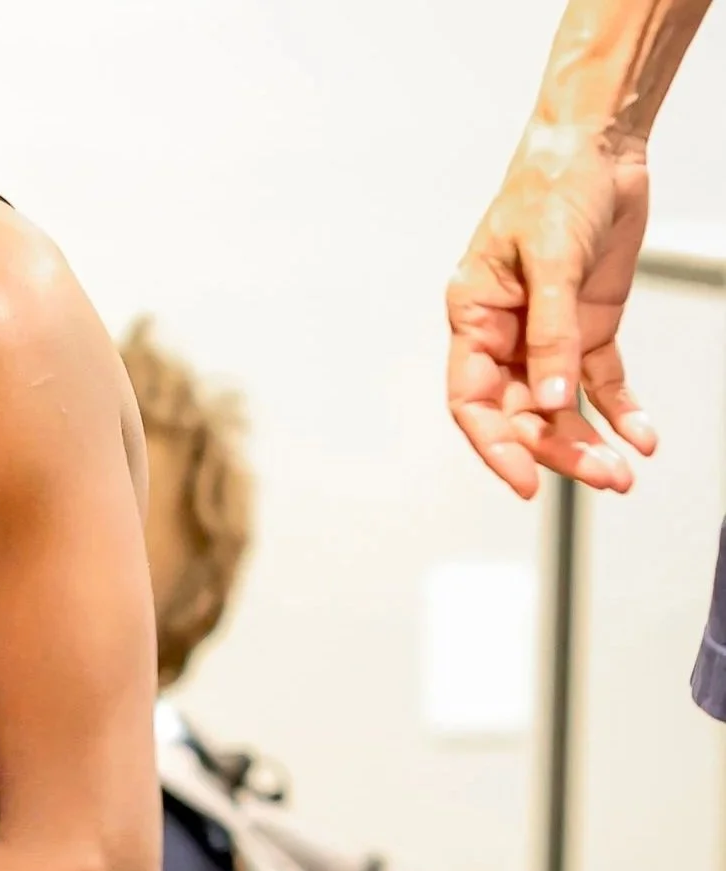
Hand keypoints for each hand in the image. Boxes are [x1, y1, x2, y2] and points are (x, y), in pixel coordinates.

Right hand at [447, 120, 657, 498]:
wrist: (600, 147)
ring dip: (590, 440)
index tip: (527, 481)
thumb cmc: (552, 188)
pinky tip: (640, 434)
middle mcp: (505, 334)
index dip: (496, 445)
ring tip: (623, 471)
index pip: (473, 400)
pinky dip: (620, 410)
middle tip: (601, 477)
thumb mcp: (550, 260)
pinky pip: (600, 382)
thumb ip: (551, 334)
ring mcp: (548, 334)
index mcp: (473, 317)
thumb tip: (551, 400)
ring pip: (561, 406)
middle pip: (522, 413)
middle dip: (559, 449)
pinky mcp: (588, 326)